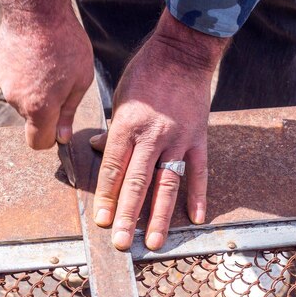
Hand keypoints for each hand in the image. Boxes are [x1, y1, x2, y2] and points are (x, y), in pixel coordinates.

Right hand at [0, 0, 93, 148]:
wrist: (35, 11)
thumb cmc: (65, 43)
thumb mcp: (80, 80)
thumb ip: (68, 112)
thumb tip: (62, 137)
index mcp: (40, 109)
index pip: (37, 142)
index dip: (49, 139)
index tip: (58, 126)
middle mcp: (17, 101)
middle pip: (31, 118)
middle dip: (44, 108)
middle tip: (59, 82)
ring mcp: (4, 85)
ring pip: (22, 99)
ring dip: (33, 89)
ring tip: (47, 64)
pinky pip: (13, 81)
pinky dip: (23, 75)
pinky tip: (34, 56)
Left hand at [92, 10, 228, 250]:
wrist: (183, 54)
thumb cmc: (145, 74)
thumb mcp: (119, 99)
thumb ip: (111, 129)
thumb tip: (96, 147)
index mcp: (127, 127)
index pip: (113, 169)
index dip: (106, 197)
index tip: (101, 220)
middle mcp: (151, 136)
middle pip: (136, 183)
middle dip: (127, 215)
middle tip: (120, 242)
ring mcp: (177, 139)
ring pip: (166, 184)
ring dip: (159, 215)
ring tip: (154, 241)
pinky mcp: (198, 138)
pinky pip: (199, 171)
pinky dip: (198, 195)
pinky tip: (196, 218)